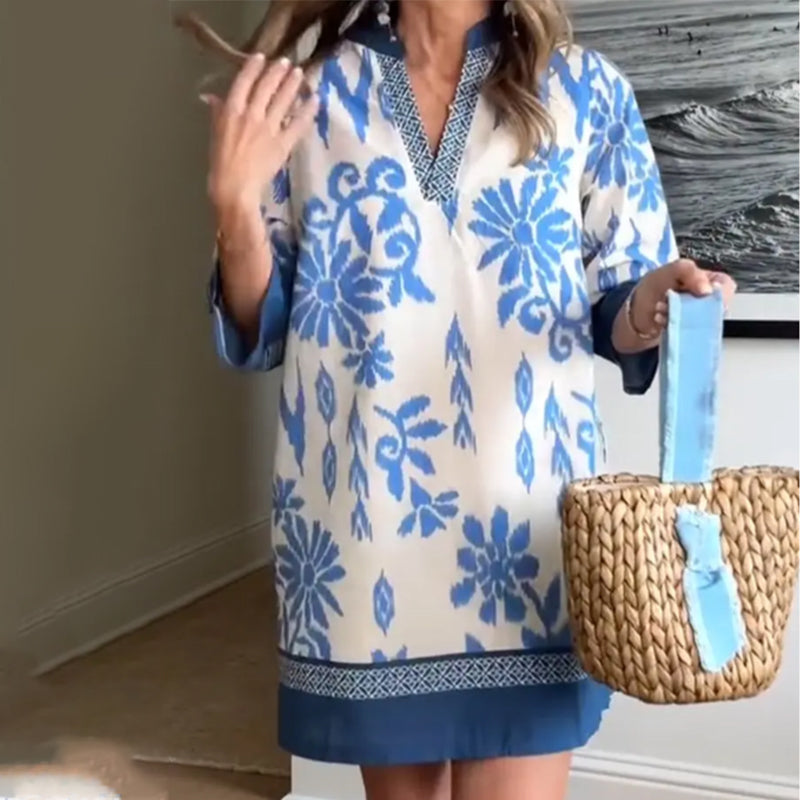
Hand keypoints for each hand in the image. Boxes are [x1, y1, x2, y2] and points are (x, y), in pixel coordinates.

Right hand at [201, 53, 316, 214]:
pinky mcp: (283, 143)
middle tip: (287, 62)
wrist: (234, 189)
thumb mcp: (215, 134)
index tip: (262, 57)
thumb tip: (211, 97)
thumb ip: (217, 113)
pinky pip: (297, 123)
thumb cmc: (220, 163)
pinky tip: (314, 100)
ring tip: (300, 74)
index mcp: (231, 110)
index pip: (244, 81)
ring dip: (293, 85)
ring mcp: (269, 128)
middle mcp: (251, 114)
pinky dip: (307, 111)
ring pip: (283, 100)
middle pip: (267, 87)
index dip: (253, 67)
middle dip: (277, 72)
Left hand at [631, 258, 737, 336]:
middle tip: (675, 302)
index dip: (719, 293)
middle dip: (691, 306)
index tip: (701, 295)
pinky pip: (688, 332)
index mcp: (709, 280)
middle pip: (715, 307)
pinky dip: (672, 325)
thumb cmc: (655, 287)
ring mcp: (699, 318)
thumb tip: (708, 290)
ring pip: (701, 322)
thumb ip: (689, 272)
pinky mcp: (689, 332)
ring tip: (661, 308)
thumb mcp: (670, 270)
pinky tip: (659, 318)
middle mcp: (707, 300)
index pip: (726, 287)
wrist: (636, 311)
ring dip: (679, 315)